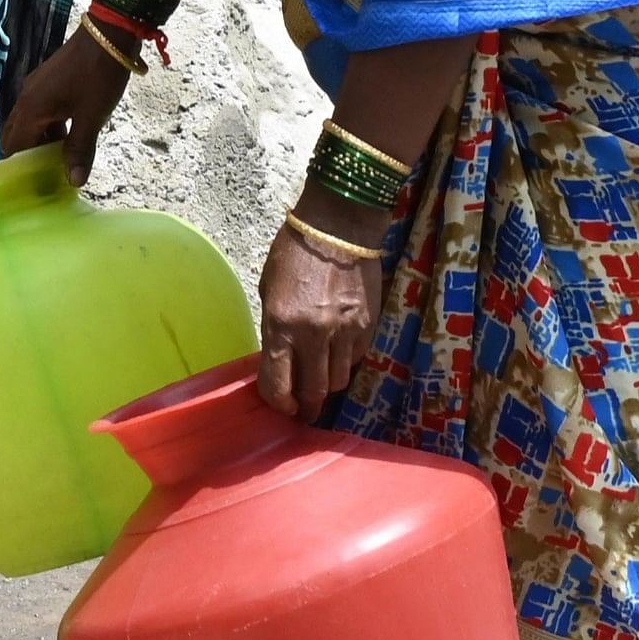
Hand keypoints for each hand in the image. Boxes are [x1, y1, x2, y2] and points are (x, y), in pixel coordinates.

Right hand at [2, 33, 130, 184]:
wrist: (108, 34)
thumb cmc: (97, 77)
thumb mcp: (91, 117)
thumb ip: (80, 150)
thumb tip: (74, 182)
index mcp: (30, 110)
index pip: (15, 147)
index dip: (21, 169)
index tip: (32, 187)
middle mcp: (26, 99)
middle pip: (17, 135)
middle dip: (28, 156)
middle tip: (44, 177)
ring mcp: (36, 88)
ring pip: (30, 123)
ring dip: (41, 141)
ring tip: (59, 162)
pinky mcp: (48, 81)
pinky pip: (40, 111)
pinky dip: (49, 127)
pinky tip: (68, 136)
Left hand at [256, 202, 383, 421]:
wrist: (339, 227)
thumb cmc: (294, 253)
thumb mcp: (270, 290)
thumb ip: (275, 328)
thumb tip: (282, 358)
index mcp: (281, 325)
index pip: (277, 383)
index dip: (278, 402)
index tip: (281, 407)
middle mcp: (313, 335)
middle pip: (313, 391)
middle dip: (306, 407)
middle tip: (304, 411)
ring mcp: (344, 333)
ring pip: (339, 380)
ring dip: (328, 386)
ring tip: (321, 383)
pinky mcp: (368, 327)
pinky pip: (357, 359)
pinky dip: (347, 363)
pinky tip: (339, 355)